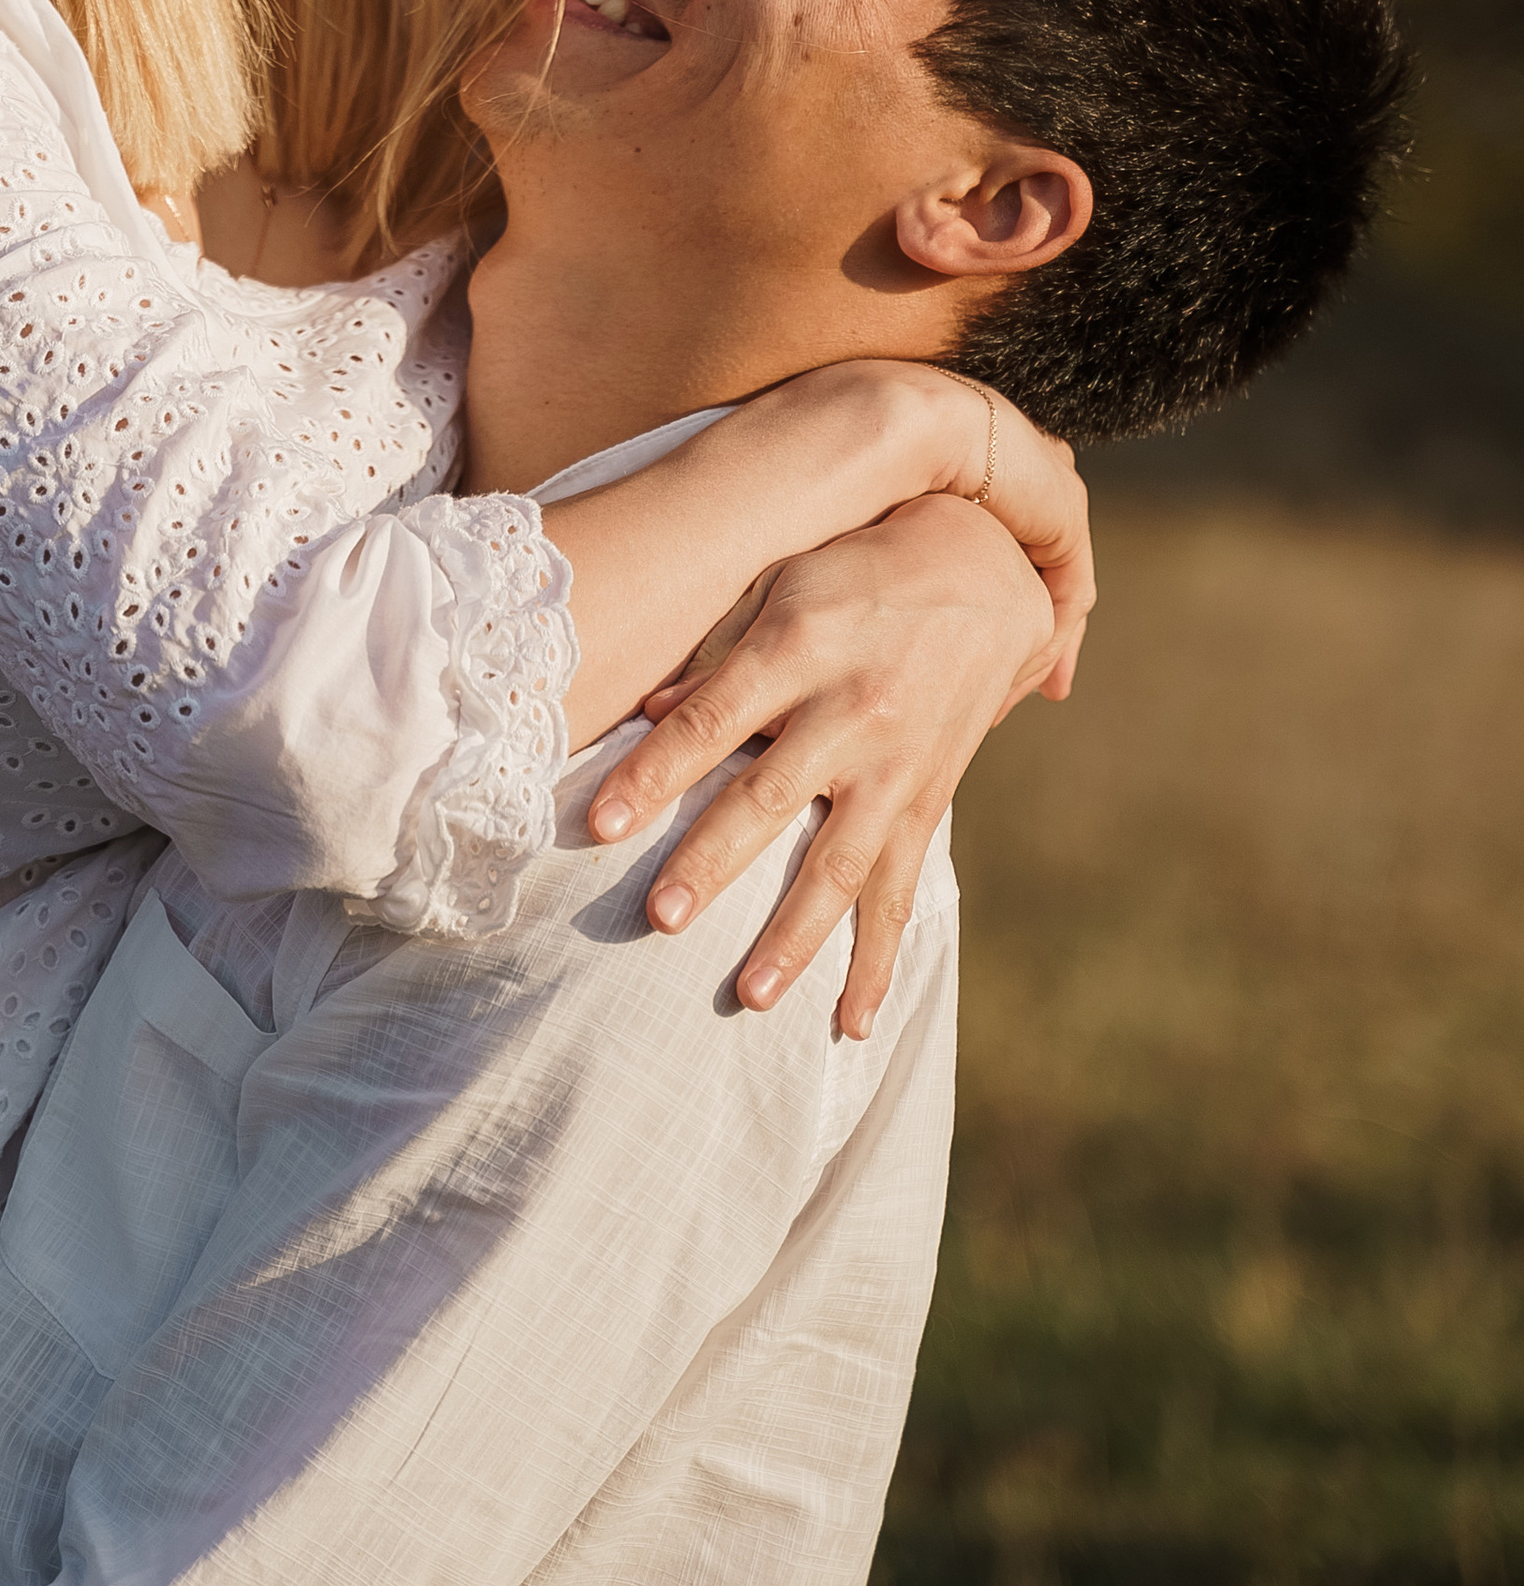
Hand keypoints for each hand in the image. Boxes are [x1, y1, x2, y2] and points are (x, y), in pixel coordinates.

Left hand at [588, 493, 1067, 1035]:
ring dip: (792, 933)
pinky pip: (900, 889)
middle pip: (770, 798)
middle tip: (658, 917)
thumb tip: (643, 708)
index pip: (712, 719)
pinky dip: (879, 959)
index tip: (598, 821)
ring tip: (747, 996)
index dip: (654, 769)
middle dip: (712, 860)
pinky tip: (850, 1022)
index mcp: (799, 644)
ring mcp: (896, 764)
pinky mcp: (929, 800)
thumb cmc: (857, 564)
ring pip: (838, 861)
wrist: (987, 568)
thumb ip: (716, 648)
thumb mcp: (784, 577)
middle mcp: (850, 710)